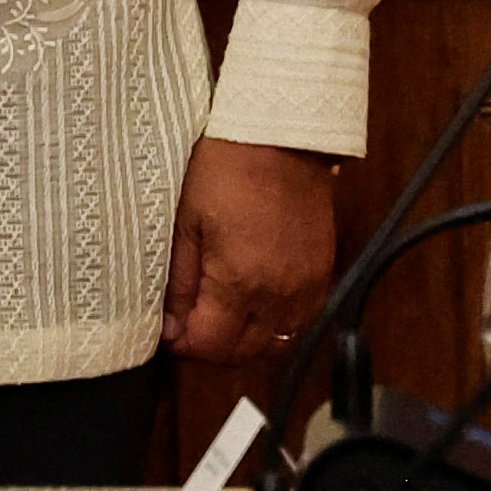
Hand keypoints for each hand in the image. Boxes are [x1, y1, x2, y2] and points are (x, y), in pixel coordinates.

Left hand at [161, 139, 339, 365]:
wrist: (280, 137)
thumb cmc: (225, 169)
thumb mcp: (185, 223)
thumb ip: (180, 283)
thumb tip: (170, 327)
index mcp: (240, 282)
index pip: (211, 347)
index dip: (183, 345)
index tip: (167, 330)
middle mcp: (279, 295)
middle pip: (243, 354)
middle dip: (211, 347)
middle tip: (189, 324)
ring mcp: (306, 287)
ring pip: (274, 343)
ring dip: (244, 340)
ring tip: (219, 315)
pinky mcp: (322, 274)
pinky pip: (299, 321)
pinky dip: (273, 323)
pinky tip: (252, 301)